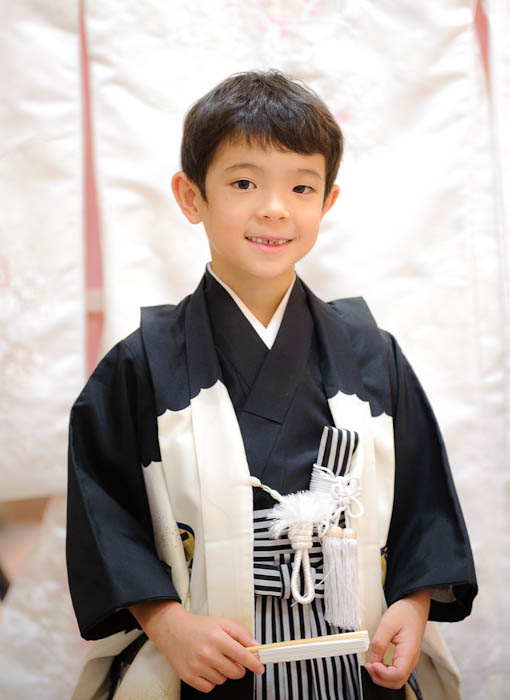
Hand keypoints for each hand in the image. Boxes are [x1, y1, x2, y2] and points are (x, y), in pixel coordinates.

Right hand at [129, 600, 264, 692]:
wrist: (173, 630)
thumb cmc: (198, 626)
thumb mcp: (222, 623)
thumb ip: (241, 634)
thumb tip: (256, 646)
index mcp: (217, 638)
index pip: (243, 656)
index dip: (254, 664)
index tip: (260, 668)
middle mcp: (207, 653)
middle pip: (235, 672)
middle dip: (238, 667)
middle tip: (231, 658)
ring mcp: (197, 666)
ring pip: (223, 680)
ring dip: (223, 672)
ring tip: (213, 659)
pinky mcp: (189, 677)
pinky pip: (209, 687)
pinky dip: (211, 680)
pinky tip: (206, 667)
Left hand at [364, 588, 429, 689]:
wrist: (414, 607)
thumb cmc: (405, 613)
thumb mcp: (387, 624)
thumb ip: (379, 642)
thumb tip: (373, 659)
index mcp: (409, 652)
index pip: (398, 674)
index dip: (383, 674)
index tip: (371, 665)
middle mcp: (411, 659)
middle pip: (397, 681)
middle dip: (380, 678)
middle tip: (368, 667)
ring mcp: (408, 660)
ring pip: (396, 679)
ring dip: (382, 676)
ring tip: (371, 665)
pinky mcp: (404, 658)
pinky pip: (396, 671)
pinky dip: (385, 672)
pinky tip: (377, 663)